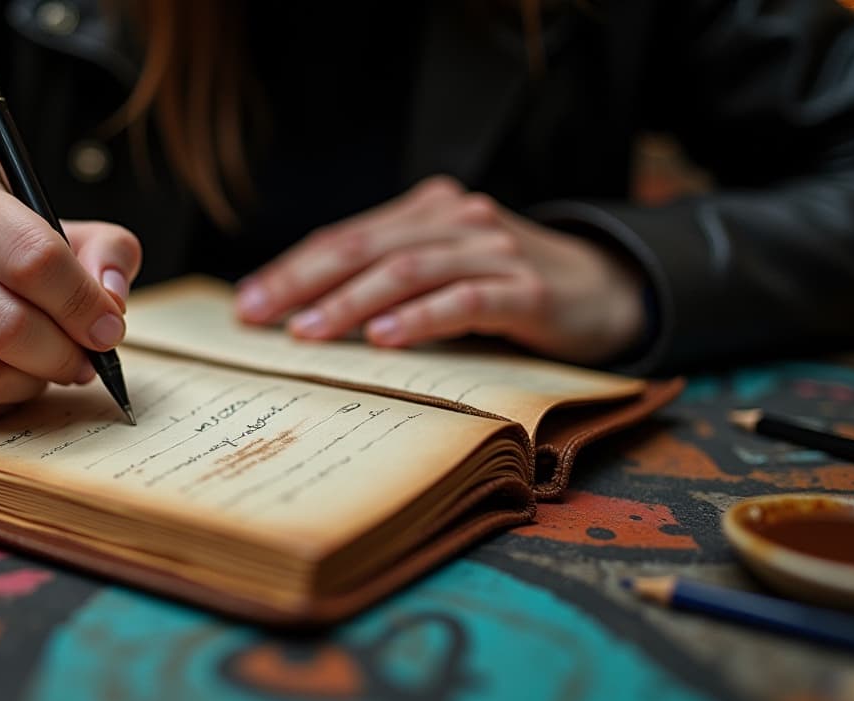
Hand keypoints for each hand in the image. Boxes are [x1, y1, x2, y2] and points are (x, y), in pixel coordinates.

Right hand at [0, 159, 140, 423]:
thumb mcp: (46, 227)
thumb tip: (111, 300)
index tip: (108, 329)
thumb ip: (101, 250)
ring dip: (29, 384)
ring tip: (37, 368)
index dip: (84, 304)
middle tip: (82, 362)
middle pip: (6, 324)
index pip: (34, 256)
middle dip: (63, 355)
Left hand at [234, 176, 646, 364]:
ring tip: (306, 331)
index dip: (292, 269)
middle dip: (303, 282)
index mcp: (429, 211)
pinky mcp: (526, 290)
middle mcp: (457, 220)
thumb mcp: (445, 270)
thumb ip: (388, 278)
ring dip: (349, 302)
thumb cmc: (508, 288)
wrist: (607, 290)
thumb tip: (302, 313)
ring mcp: (493, 251)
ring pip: (405, 271)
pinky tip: (383, 337)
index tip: (246, 303)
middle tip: (258, 316)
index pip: (345, 237)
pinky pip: (463, 300)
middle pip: (364, 247)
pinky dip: (419, 318)